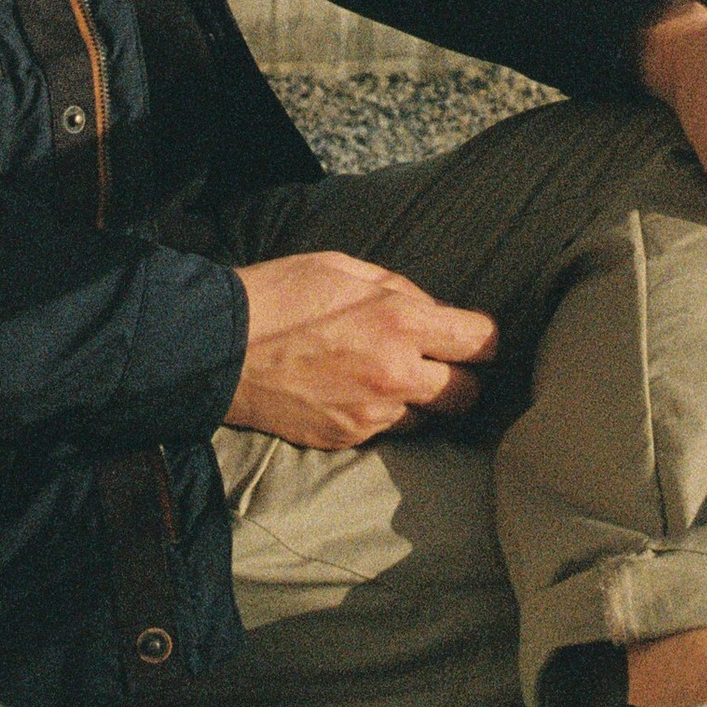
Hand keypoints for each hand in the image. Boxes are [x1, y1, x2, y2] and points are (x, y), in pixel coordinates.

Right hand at [222, 251, 498, 448]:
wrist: (222, 347)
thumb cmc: (284, 294)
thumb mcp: (347, 268)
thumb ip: (398, 291)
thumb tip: (430, 312)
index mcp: (400, 319)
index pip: (479, 341)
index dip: (484, 339)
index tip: (476, 338)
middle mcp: (395, 371)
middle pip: (467, 392)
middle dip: (462, 378)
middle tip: (443, 364)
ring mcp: (372, 413)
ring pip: (428, 418)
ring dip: (421, 401)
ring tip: (393, 378)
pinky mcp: (347, 438)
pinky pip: (388, 431)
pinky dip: (384, 415)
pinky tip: (359, 392)